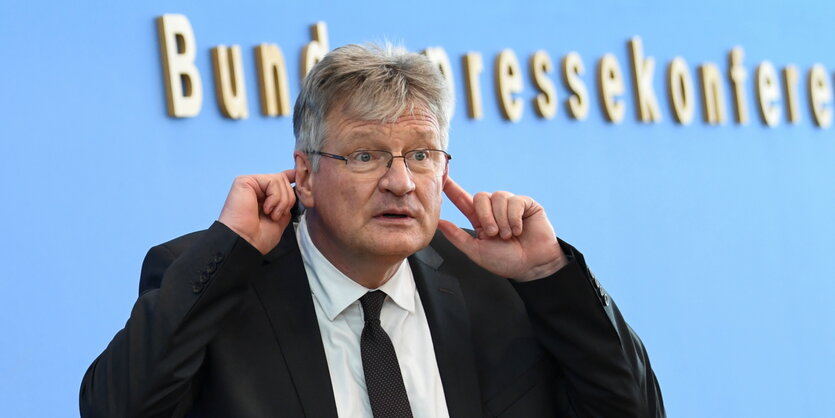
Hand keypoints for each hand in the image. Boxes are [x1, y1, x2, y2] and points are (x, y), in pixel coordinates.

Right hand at [218, 170, 295, 254]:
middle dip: (288, 200)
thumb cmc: (259, 237)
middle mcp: (257, 188)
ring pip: (280, 180)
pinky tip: (266, 209)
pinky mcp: (245, 181)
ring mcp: (251, 184)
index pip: (281, 179)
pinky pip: (272, 181)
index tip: (298, 179)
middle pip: (284, 180)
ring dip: (281, 201)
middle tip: (277, 215)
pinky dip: (275, 197)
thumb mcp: (282, 217)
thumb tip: (294, 182)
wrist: (246, 242)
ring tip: (271, 214)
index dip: (292, 177)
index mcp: (264, 196)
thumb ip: (286, 200)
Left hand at [437, 177, 567, 281]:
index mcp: (480, 219)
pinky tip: (519, 229)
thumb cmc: (506, 261)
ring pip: (498, 197)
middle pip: (480, 196)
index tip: (441, 175)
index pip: (462, 199)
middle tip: (494, 234)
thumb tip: (438, 223)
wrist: (532, 266)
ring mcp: (510, 205)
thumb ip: (457, 236)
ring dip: (502, 220)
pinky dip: (515, 218)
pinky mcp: (526, 204)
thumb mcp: (476, 251)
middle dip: (485, 216)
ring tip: (508, 235)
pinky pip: (515, 201)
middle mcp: (494, 209)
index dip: (452, 187)